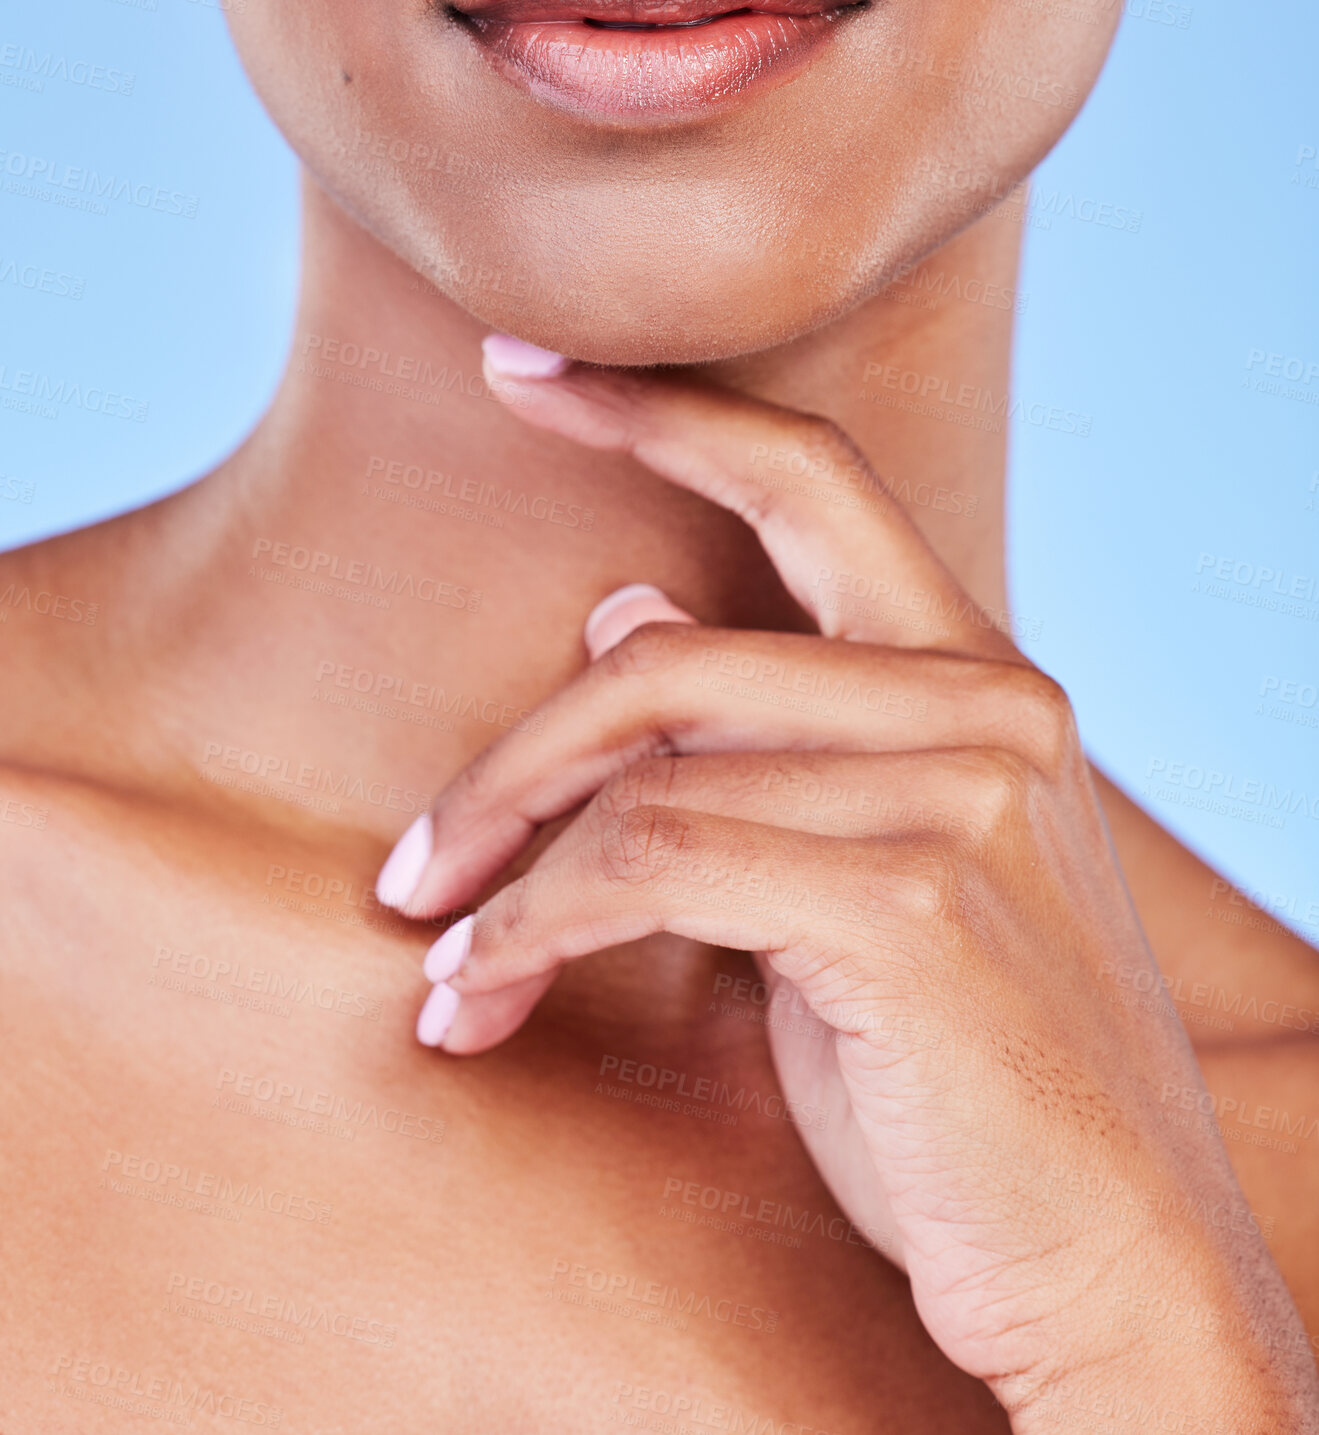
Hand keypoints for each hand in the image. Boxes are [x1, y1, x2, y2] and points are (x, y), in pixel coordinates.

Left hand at [377, 336, 1318, 1431]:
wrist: (1114, 1261)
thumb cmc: (973, 1076)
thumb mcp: (860, 883)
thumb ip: (760, 742)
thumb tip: (630, 604)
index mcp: (981, 681)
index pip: (810, 480)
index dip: (658, 410)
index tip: (519, 368)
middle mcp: (987, 708)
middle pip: (665, 658)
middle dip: (507, 758)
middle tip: (412, 863)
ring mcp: (960, 800)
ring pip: (642, 777)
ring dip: (504, 870)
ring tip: (442, 955)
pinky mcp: (911, 910)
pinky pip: (650, 868)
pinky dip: (535, 927)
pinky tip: (488, 993)